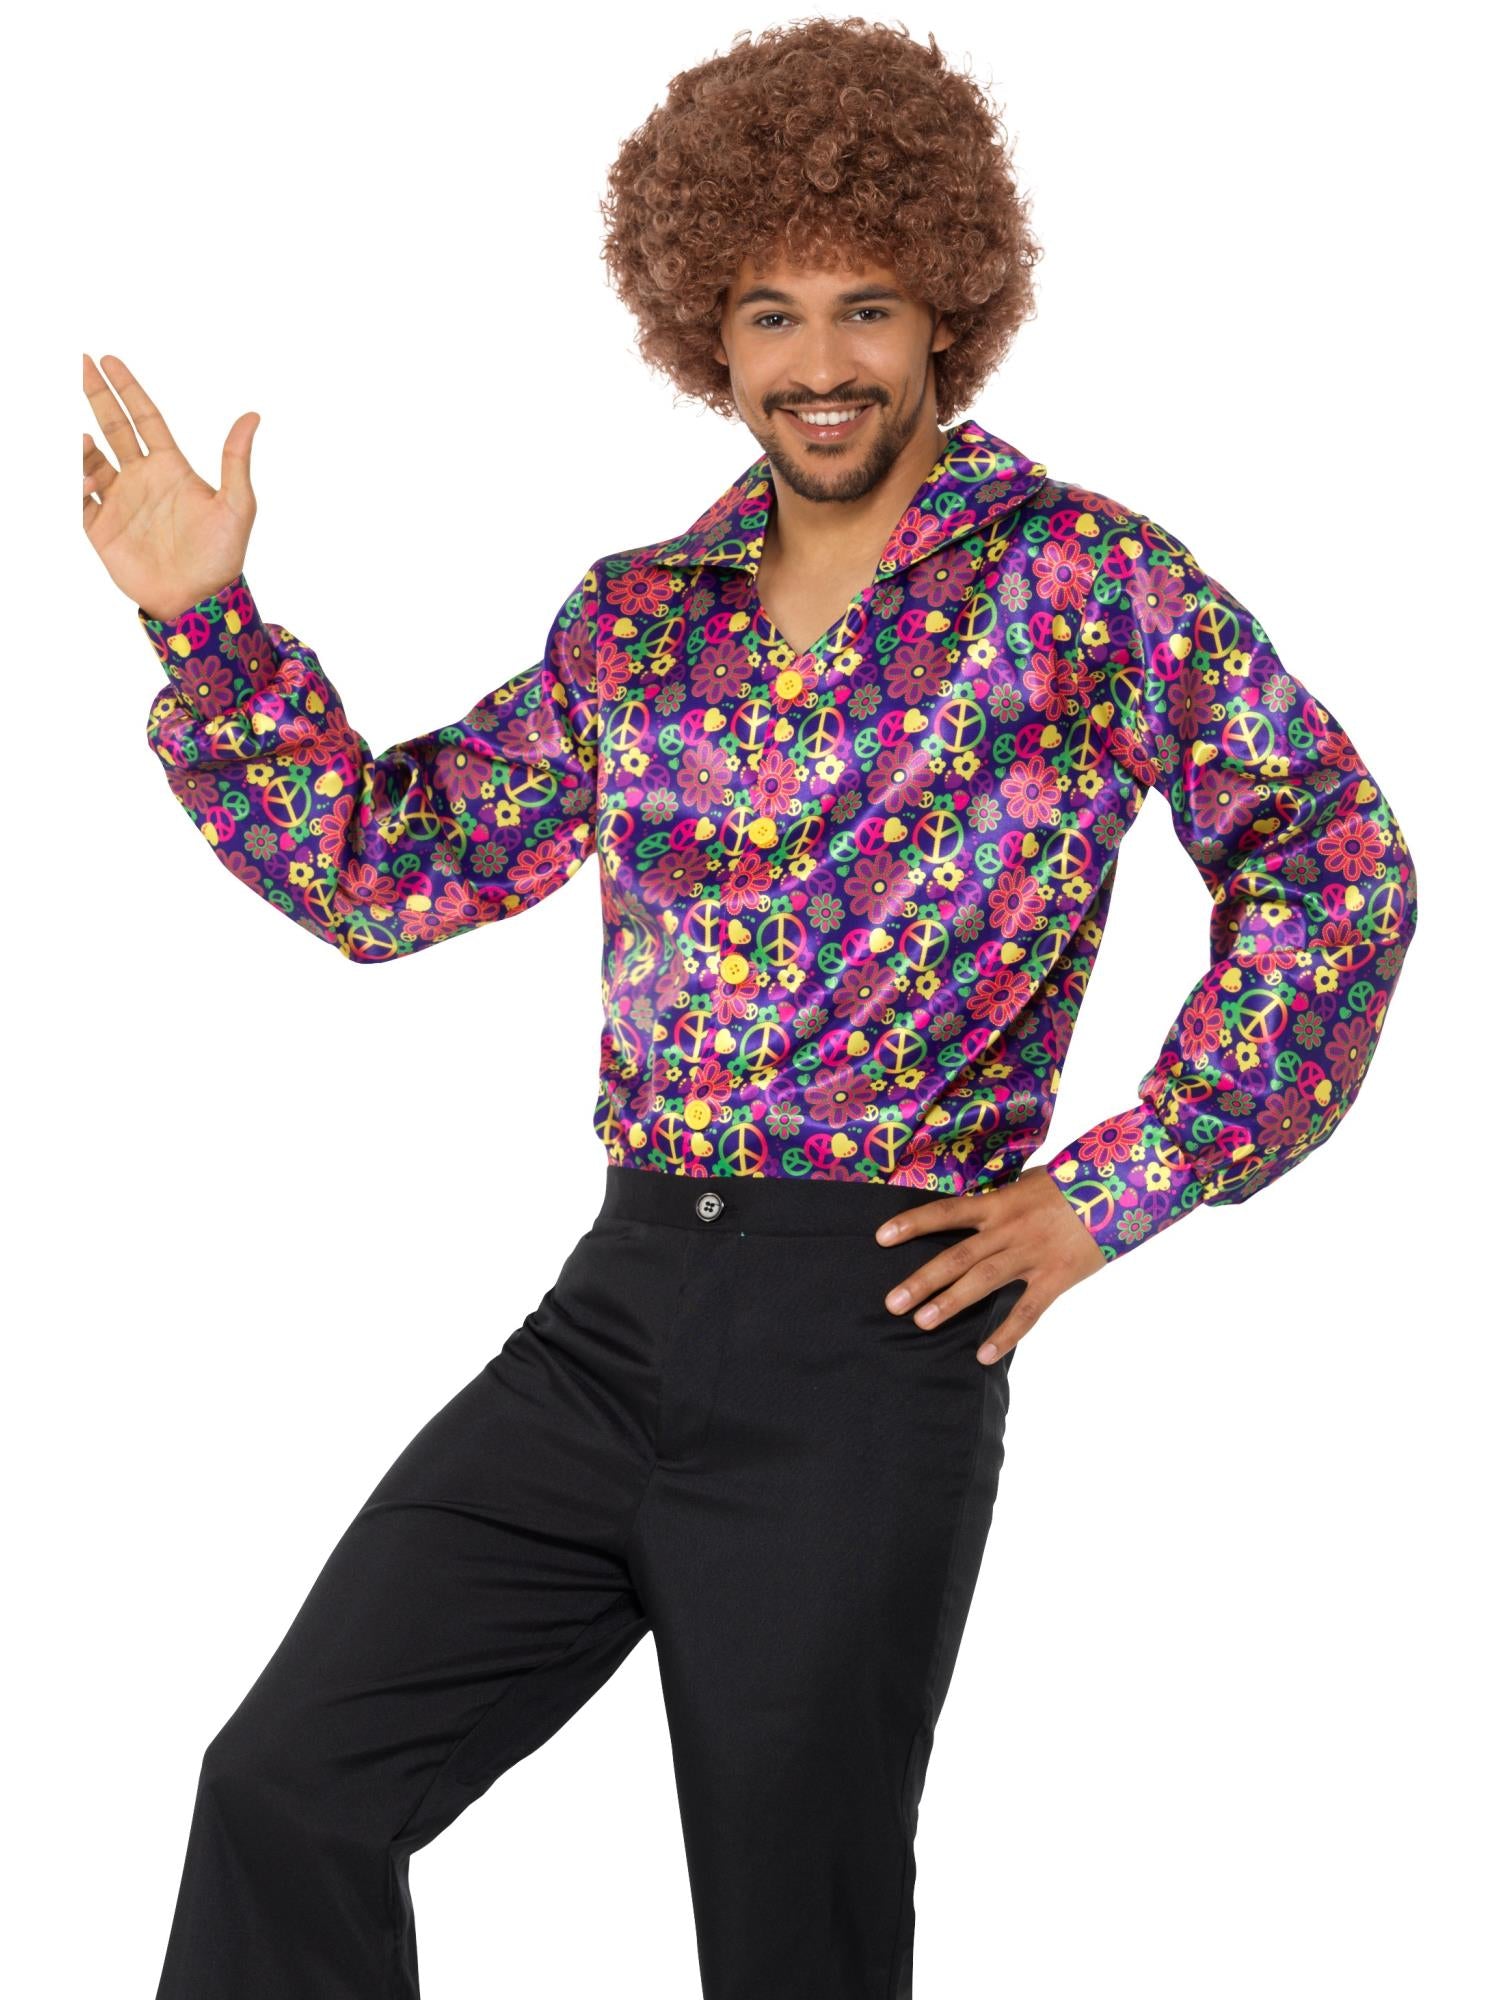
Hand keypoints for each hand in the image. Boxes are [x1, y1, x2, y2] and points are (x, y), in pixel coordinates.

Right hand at [81, 352, 260, 621]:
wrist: (198, 602)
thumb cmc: (221, 557)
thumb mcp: (238, 506)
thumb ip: (237, 460)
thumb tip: (252, 415)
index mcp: (171, 468)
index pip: (145, 418)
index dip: (127, 389)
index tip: (108, 360)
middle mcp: (142, 479)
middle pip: (114, 428)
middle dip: (98, 396)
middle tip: (83, 363)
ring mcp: (120, 502)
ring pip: (92, 461)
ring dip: (85, 444)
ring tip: (84, 434)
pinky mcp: (102, 528)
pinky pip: (80, 497)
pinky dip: (75, 480)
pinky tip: (82, 470)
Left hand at [876, 1167, 1108, 1364]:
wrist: (1121, 1188)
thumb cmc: (1074, 1183)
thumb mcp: (1031, 1182)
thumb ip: (1003, 1199)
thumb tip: (977, 1209)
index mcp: (999, 1203)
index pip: (945, 1213)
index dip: (912, 1224)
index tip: (880, 1238)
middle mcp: (1008, 1229)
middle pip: (956, 1256)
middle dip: (921, 1280)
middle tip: (891, 1302)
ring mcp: (1031, 1254)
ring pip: (982, 1282)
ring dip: (950, 1303)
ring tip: (921, 1322)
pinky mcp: (1056, 1277)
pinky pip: (1027, 1310)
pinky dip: (1006, 1335)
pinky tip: (984, 1356)